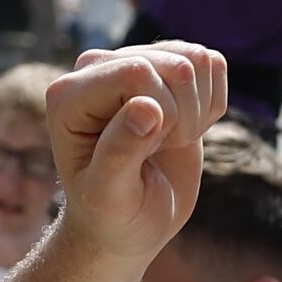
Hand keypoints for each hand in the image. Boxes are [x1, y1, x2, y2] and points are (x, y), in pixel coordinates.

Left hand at [43, 41, 227, 260]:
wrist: (131, 222)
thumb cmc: (111, 214)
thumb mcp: (108, 196)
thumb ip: (119, 153)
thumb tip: (147, 107)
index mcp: (69, 94)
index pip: (138, 73)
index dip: (162, 115)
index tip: (147, 153)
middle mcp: (97, 67)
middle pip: (173, 64)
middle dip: (181, 118)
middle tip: (158, 151)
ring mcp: (134, 62)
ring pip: (196, 59)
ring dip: (197, 112)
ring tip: (168, 142)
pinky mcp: (167, 69)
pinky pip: (212, 63)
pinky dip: (211, 105)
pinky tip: (184, 130)